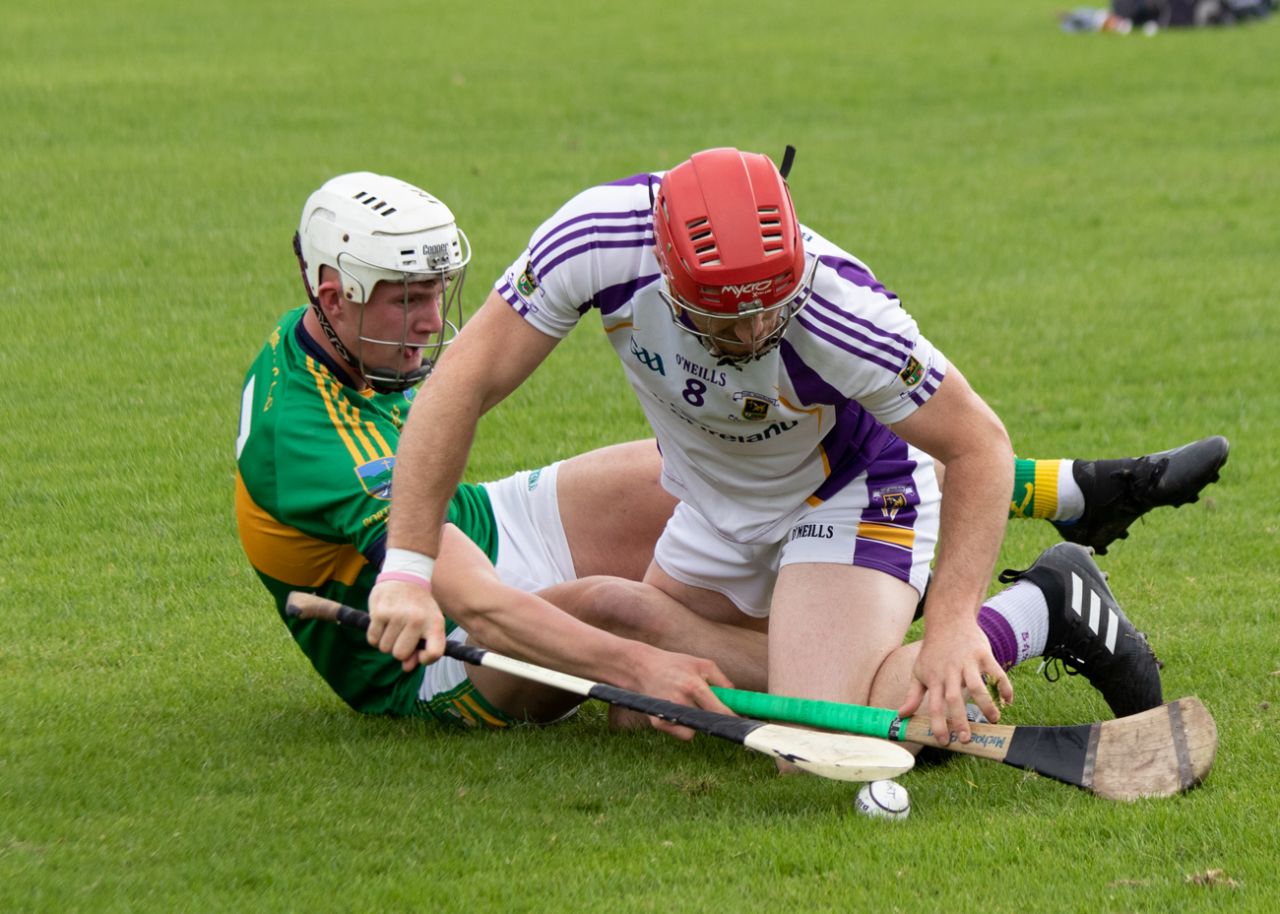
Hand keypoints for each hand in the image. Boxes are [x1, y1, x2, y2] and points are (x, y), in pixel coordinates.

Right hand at [367, 579, 446, 671]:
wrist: (406, 577)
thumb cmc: (419, 607)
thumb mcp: (429, 624)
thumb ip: (422, 648)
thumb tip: (406, 668)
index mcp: (435, 623)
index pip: (434, 653)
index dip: (425, 660)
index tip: (420, 654)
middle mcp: (417, 619)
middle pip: (400, 655)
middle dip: (398, 650)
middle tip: (402, 635)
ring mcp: (397, 616)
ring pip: (385, 649)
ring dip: (386, 642)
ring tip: (393, 627)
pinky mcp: (380, 613)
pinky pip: (372, 640)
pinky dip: (375, 637)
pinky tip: (383, 625)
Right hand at [628, 648, 734, 740]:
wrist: (641, 667)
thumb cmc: (674, 664)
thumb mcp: (702, 664)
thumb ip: (723, 681)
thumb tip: (737, 698)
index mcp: (694, 686)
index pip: (721, 711)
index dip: (734, 719)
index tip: (745, 724)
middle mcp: (682, 702)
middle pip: (710, 723)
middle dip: (717, 719)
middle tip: (717, 712)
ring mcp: (670, 714)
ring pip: (697, 729)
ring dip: (700, 721)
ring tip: (691, 704)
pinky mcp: (659, 724)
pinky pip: (683, 733)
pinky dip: (685, 725)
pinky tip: (679, 710)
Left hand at [899, 614, 1011, 745]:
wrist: (948, 620)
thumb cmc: (933, 651)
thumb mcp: (919, 671)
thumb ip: (912, 695)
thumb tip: (901, 715)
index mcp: (934, 678)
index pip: (934, 705)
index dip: (938, 724)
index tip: (944, 741)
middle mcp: (950, 671)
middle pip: (954, 699)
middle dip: (960, 720)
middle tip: (967, 739)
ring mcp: (967, 662)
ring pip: (977, 686)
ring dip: (986, 704)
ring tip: (993, 720)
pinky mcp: (983, 654)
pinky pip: (996, 672)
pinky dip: (1004, 686)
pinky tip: (1008, 701)